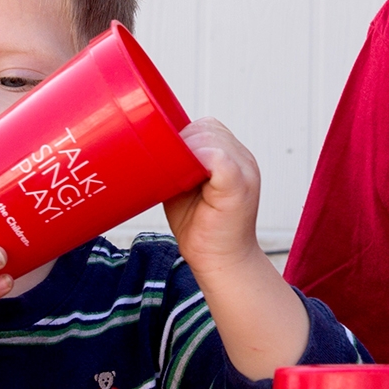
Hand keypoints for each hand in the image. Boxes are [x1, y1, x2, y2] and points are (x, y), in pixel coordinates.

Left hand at [162, 118, 263, 279]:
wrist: (220, 262)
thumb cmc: (200, 228)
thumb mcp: (183, 186)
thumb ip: (176, 163)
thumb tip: (143, 144)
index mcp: (233, 156)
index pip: (206, 127)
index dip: (183, 136)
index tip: (169, 158)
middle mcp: (243, 159)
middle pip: (207, 128)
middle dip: (180, 143)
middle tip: (169, 171)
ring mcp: (245, 170)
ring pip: (209, 138)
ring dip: (185, 152)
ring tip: (178, 178)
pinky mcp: (239, 185)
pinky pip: (218, 157)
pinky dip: (196, 160)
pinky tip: (185, 178)